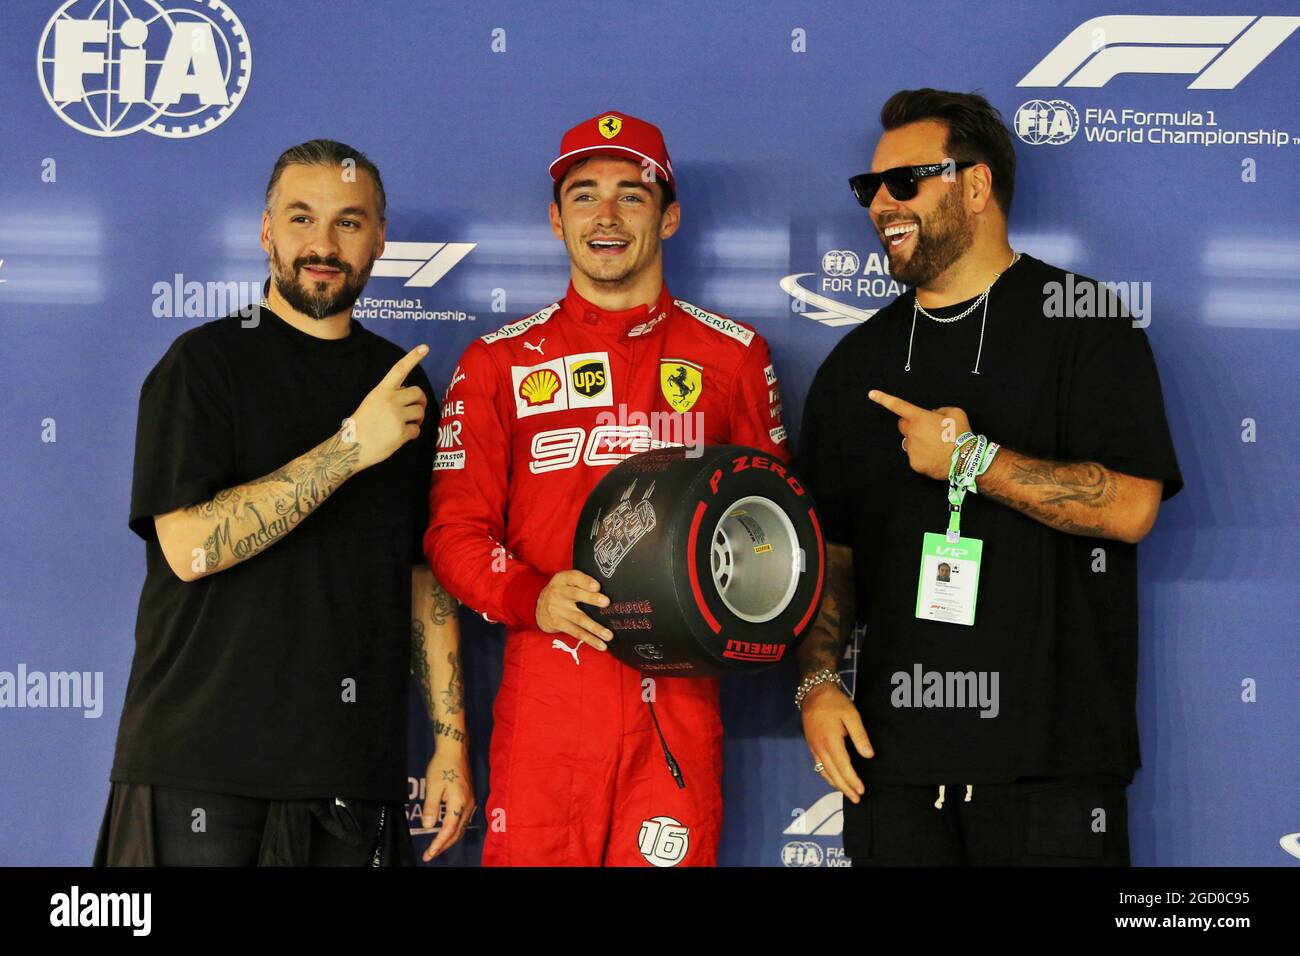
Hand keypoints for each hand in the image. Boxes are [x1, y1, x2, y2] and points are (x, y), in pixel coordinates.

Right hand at [348, 345, 429, 470]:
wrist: (351, 447)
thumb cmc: (361, 425)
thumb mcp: (371, 402)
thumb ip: (389, 396)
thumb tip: (408, 395)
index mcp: (381, 391)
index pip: (399, 370)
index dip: (413, 358)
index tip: (425, 347)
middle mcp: (390, 401)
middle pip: (417, 393)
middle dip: (420, 401)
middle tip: (416, 409)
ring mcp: (396, 416)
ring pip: (420, 412)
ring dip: (417, 418)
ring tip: (406, 424)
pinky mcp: (401, 433)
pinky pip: (417, 430)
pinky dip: (412, 434)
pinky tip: (401, 436)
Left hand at [419, 750, 473, 860]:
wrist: (455, 750)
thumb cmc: (442, 766)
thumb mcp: (432, 787)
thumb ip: (430, 807)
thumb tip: (427, 826)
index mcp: (459, 802)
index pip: (449, 830)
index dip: (438, 843)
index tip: (428, 854)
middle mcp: (468, 805)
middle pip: (458, 832)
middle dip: (444, 845)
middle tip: (430, 854)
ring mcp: (470, 802)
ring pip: (461, 827)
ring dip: (449, 839)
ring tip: (436, 847)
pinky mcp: (468, 798)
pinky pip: (463, 820)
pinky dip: (454, 830)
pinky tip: (446, 832)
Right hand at [536, 570, 611, 650]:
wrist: (538, 607)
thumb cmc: (562, 592)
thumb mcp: (566, 582)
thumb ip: (581, 581)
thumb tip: (610, 587)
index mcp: (562, 579)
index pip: (574, 577)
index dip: (585, 581)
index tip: (597, 586)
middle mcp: (558, 592)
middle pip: (576, 595)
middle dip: (591, 599)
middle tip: (606, 602)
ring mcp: (557, 609)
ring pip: (579, 618)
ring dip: (595, 628)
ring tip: (609, 635)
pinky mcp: (558, 623)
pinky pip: (576, 632)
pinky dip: (590, 639)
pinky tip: (601, 645)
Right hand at [800, 682, 872, 803]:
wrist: (813, 693)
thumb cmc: (834, 702)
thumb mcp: (851, 714)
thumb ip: (860, 736)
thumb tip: (869, 756)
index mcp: (831, 741)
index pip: (843, 766)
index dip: (852, 780)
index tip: (861, 791)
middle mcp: (820, 748)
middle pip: (832, 773)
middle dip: (844, 788)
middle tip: (856, 799)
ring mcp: (814, 748)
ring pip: (824, 772)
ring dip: (836, 784)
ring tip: (847, 793)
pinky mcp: (811, 745)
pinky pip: (818, 766)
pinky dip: (827, 776)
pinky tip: (833, 779)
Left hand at [868, 389, 971, 480]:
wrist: (965, 460)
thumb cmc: (961, 435)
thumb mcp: (955, 413)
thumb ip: (939, 410)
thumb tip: (931, 415)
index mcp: (920, 417)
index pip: (898, 405)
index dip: (884, 399)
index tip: (872, 394)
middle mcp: (912, 433)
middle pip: (903, 425)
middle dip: (911, 425)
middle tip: (928, 430)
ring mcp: (912, 449)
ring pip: (910, 442)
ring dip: (919, 441)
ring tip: (936, 445)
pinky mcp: (914, 463)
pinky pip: (915, 456)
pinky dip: (923, 456)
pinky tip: (936, 456)